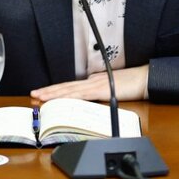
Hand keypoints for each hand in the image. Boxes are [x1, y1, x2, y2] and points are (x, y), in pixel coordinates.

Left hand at [30, 65, 148, 102]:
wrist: (145, 79)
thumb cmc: (132, 85)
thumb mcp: (112, 90)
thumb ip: (100, 93)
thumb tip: (90, 98)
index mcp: (93, 81)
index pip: (70, 87)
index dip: (55, 91)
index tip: (42, 94)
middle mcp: (91, 81)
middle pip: (65, 87)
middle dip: (48, 91)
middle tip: (33, 95)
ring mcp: (95, 84)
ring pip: (69, 89)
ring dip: (53, 94)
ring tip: (40, 97)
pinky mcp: (101, 89)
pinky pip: (81, 94)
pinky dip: (68, 97)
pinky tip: (60, 99)